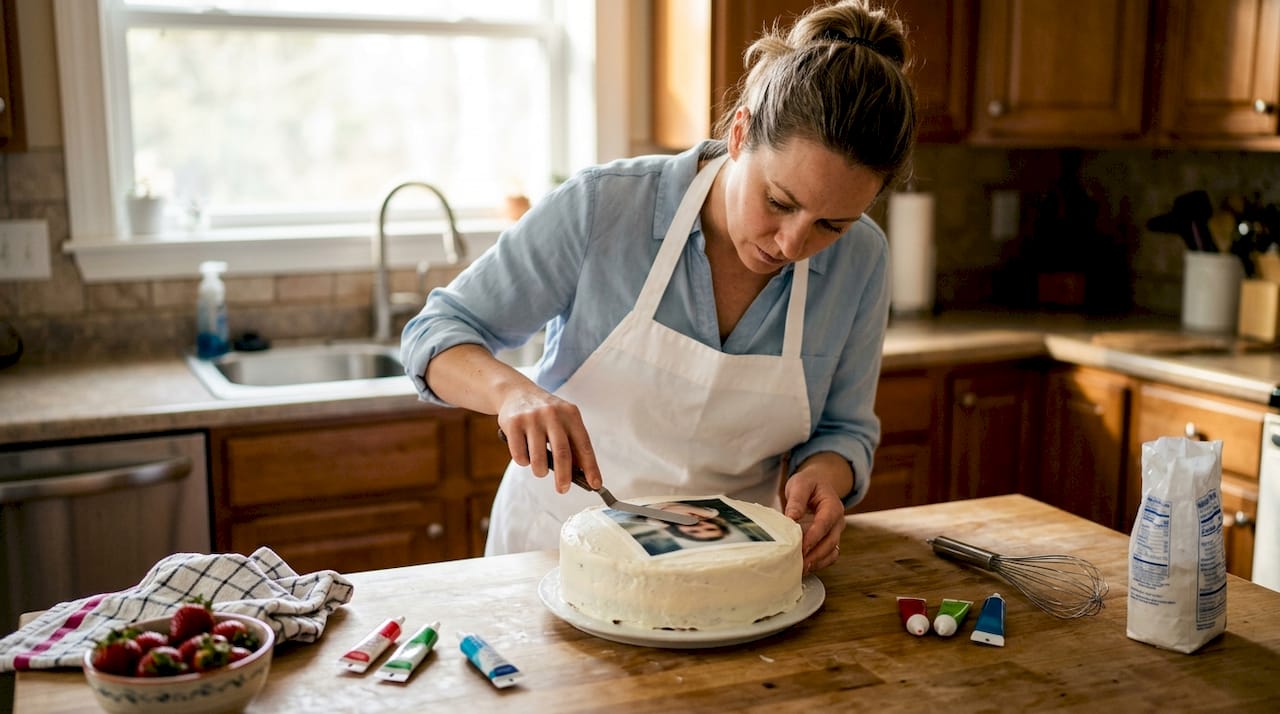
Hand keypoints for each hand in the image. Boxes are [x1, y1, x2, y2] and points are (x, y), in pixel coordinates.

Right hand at [497, 388, 601, 493]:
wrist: (516, 392)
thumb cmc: (545, 414)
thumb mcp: (563, 421)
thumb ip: (572, 443)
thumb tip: (581, 473)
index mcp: (571, 414)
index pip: (584, 445)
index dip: (591, 467)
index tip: (595, 484)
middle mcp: (553, 414)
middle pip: (562, 454)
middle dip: (564, 477)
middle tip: (563, 489)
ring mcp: (532, 418)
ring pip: (538, 459)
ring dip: (540, 471)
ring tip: (540, 469)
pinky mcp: (513, 424)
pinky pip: (520, 456)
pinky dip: (523, 462)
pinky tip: (524, 453)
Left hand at [782, 453, 850, 572]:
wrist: (819, 484)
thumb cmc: (809, 484)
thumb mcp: (800, 484)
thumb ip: (796, 500)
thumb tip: (792, 518)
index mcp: (833, 506)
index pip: (825, 523)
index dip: (814, 537)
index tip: (802, 547)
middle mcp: (837, 521)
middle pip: (830, 542)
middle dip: (815, 554)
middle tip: (798, 564)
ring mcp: (835, 532)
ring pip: (831, 552)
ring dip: (817, 562)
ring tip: (799, 569)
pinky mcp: (829, 540)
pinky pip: (829, 556)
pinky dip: (818, 563)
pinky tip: (804, 567)